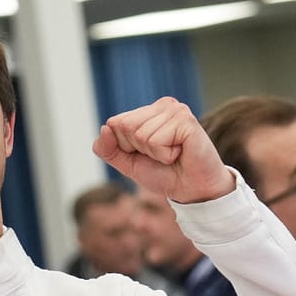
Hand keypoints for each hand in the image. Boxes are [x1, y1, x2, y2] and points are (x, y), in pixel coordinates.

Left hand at [93, 97, 235, 203]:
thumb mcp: (128, 164)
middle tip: (161, 155)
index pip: (115, 123)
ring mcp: (176, 110)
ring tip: (172, 155)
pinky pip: (156, 141)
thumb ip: (109, 149)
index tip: (146, 154)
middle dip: (139, 149)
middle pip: (126, 127)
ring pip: (140, 135)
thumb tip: (104, 128)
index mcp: (148, 111)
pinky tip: (179, 153)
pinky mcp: (186, 120)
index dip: (125, 147)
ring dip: (154, 154)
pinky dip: (165, 155)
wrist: (191, 190)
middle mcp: (163, 105)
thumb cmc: (164, 174)